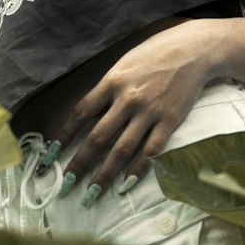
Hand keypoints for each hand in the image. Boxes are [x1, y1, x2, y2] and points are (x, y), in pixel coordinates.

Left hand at [49, 22, 215, 199]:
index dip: (64, 135)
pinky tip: (125, 184)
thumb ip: (108, 88)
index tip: (52, 154)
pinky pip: (150, 151)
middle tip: (65, 185)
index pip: (81, 112)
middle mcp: (127, 98)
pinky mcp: (169, 121)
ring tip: (91, 194)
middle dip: (79, 163)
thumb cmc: (155, 54)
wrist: (193, 49)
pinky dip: (137, 170)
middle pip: (97, 137)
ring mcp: (149, 111)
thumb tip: (89, 114)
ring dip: (104, 174)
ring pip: (121, 150)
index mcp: (112, 81)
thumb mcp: (125, 64)